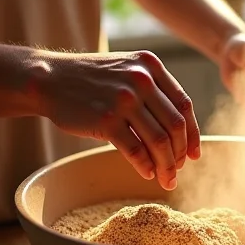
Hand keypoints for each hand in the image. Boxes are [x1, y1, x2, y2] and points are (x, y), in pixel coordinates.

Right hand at [31, 50, 200, 189]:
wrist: (49, 79)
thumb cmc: (91, 79)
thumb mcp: (126, 70)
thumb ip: (152, 90)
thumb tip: (179, 130)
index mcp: (151, 66)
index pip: (184, 105)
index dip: (193, 133)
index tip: (195, 154)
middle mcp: (142, 80)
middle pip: (175, 125)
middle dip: (181, 153)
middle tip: (179, 169)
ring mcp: (124, 99)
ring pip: (158, 140)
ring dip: (166, 165)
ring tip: (166, 178)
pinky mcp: (106, 119)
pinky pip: (135, 150)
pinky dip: (145, 165)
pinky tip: (147, 174)